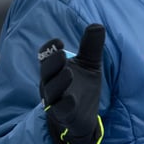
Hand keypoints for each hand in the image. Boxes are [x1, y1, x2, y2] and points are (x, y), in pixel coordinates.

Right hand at [38, 24, 105, 143]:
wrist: (84, 118)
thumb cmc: (82, 87)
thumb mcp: (90, 64)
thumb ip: (91, 46)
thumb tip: (98, 25)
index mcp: (54, 70)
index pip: (46, 57)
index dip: (48, 49)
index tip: (57, 41)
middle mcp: (51, 85)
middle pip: (46, 73)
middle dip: (52, 63)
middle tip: (62, 53)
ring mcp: (56, 102)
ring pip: (52, 92)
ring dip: (59, 82)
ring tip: (69, 72)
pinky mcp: (65, 116)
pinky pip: (61, 111)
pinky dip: (65, 105)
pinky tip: (72, 99)